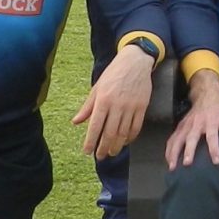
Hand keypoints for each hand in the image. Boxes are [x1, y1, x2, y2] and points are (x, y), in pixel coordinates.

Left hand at [73, 44, 154, 159]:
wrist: (135, 62)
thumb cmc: (113, 74)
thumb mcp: (97, 88)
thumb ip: (87, 107)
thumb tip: (76, 122)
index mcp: (103, 100)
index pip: (95, 126)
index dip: (91, 141)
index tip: (87, 152)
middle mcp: (117, 105)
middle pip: (110, 133)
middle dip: (104, 147)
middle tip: (100, 156)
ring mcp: (131, 107)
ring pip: (123, 132)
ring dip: (117, 145)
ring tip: (112, 152)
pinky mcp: (142, 107)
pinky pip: (136, 127)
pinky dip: (131, 137)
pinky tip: (125, 142)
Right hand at [165, 73, 218, 169]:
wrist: (207, 94)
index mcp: (212, 121)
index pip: (213, 136)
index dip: (214, 149)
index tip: (216, 162)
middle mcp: (197, 123)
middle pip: (192, 138)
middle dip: (189, 151)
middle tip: (187, 164)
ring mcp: (187, 124)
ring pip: (178, 138)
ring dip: (174, 152)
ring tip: (173, 167)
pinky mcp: (180, 125)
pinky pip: (173, 138)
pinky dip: (169, 149)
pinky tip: (168, 161)